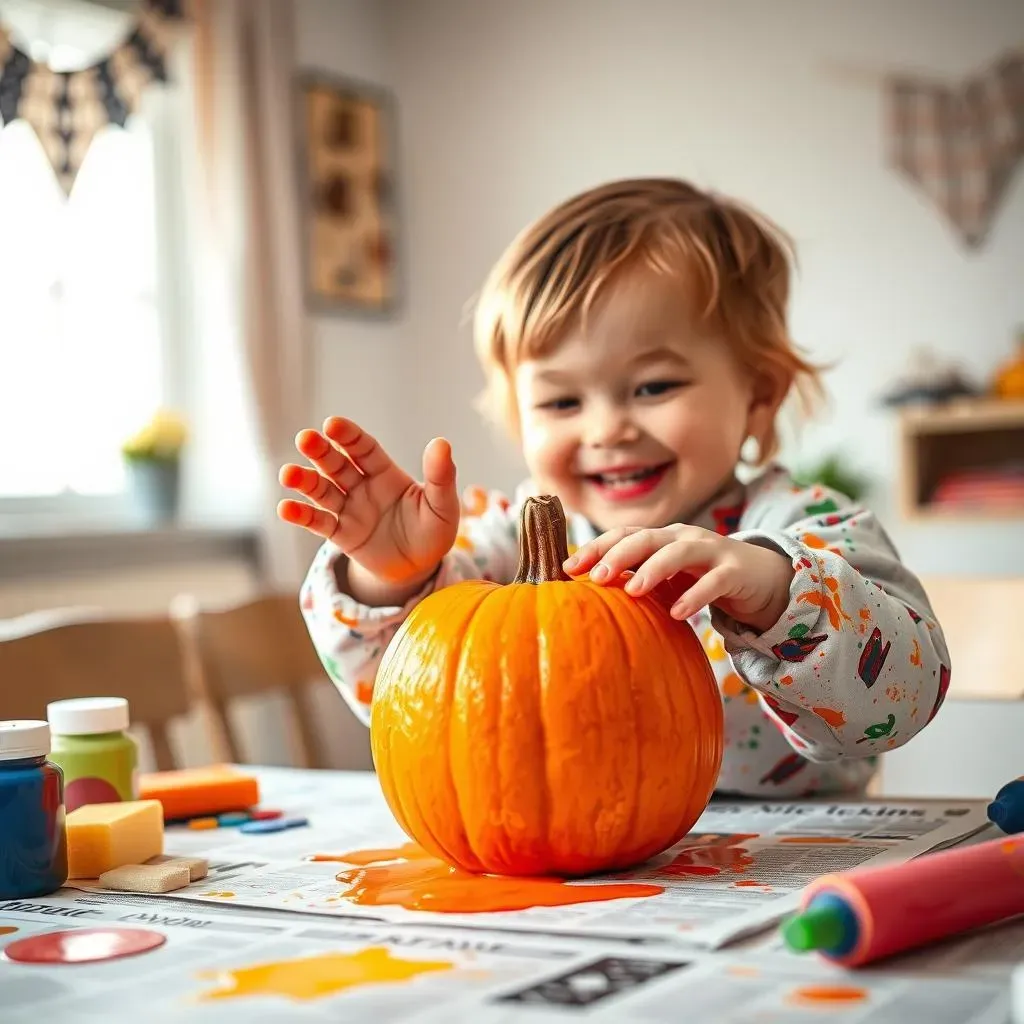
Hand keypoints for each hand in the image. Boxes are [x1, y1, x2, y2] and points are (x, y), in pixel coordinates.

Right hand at [278, 417, 459, 600]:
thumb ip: (440, 476)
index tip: (332, 424)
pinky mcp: (341, 535)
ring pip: (322, 491)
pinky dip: (302, 516)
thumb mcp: (443, 505)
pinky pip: (319, 523)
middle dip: (320, 452)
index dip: (348, 436)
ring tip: (288, 474)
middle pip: (337, 465)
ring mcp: (348, 510)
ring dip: (304, 481)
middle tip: (305, 438)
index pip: (363, 449)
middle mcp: (362, 487)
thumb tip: (441, 442)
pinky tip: (286, 508)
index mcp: (385, 473)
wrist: (419, 567)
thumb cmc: (433, 531)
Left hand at [564, 525, 793, 631]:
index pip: (623, 535)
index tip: (568, 567)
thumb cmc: (705, 579)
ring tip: (633, 591)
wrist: (763, 579)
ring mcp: (712, 551)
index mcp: (662, 538)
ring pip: (679, 553)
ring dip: (653, 569)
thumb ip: (638, 581)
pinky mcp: (736, 572)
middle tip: (597, 577)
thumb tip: (590, 599)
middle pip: (647, 538)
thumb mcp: (669, 579)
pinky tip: (677, 614)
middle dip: (619, 555)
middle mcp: (683, 538)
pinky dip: (695, 595)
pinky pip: (714, 581)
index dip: (596, 548)